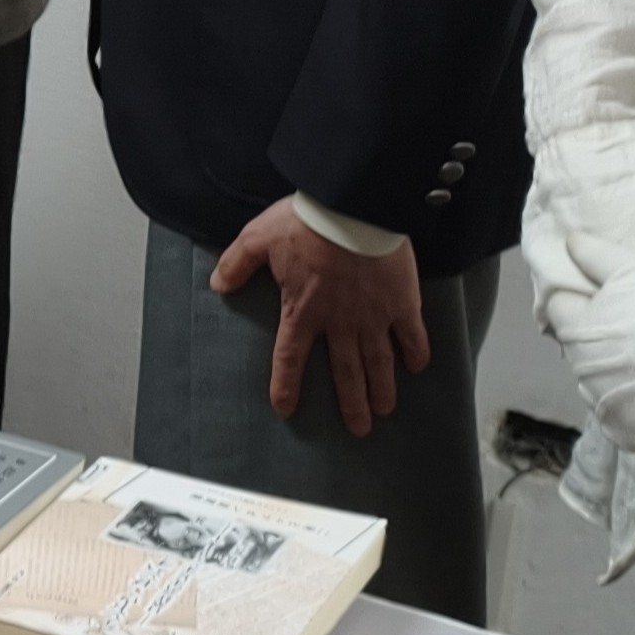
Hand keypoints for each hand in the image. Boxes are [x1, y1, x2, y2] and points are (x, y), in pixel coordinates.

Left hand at [210, 195, 430, 436]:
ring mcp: (374, 315)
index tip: (286, 409)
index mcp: (303, 311)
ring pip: (379, 362)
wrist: (354, 205)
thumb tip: (217, 284)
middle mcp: (340, 323)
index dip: (286, 385)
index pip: (289, 358)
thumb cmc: (306, 221)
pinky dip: (416, 352)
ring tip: (385, 410)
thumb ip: (237, 263)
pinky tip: (417, 367)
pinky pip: (412, 334)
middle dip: (352, 404)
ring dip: (382, 389)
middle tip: (360, 429)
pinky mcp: (402, 301)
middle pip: (346, 373)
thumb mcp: (259, 237)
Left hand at [545, 258, 634, 454]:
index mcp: (578, 330)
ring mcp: (605, 409)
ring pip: (599, 388)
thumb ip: (596, 256)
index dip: (581, 301)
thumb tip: (570, 242)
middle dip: (600, 343)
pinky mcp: (630, 437)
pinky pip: (623, 421)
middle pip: (580, 352)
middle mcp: (583, 374)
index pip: (560, 309)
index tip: (607, 301)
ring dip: (616, 379)